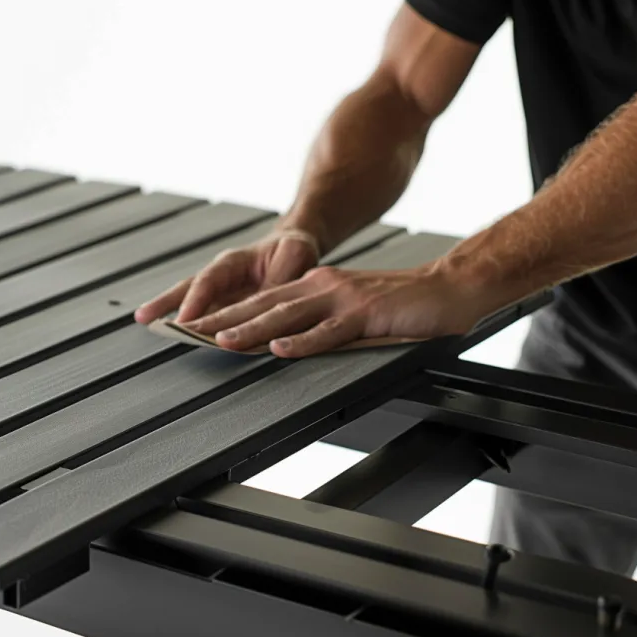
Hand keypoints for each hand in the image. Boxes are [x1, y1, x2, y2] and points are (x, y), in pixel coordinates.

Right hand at [134, 229, 321, 323]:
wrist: (294, 247)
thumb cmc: (293, 249)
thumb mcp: (294, 257)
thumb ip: (279, 280)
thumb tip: (268, 301)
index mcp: (234, 262)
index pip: (209, 281)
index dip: (195, 300)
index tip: (184, 320)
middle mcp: (221, 276)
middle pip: (188, 289)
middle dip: (166, 303)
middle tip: (146, 318)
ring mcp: (220, 291)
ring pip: (189, 302)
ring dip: (168, 313)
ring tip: (145, 323)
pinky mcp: (226, 305)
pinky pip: (205, 316)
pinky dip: (189, 326)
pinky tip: (174, 336)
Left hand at [182, 262, 501, 357]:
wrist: (448, 289)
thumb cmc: (401, 307)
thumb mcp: (351, 312)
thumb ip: (320, 325)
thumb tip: (283, 347)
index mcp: (317, 286)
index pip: (263, 301)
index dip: (226, 313)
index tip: (194, 327)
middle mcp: (323, 286)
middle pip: (265, 305)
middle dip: (224, 319)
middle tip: (188, 333)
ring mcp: (343, 298)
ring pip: (288, 315)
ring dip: (252, 330)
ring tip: (221, 342)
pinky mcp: (366, 313)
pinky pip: (329, 330)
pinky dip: (303, 342)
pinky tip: (280, 350)